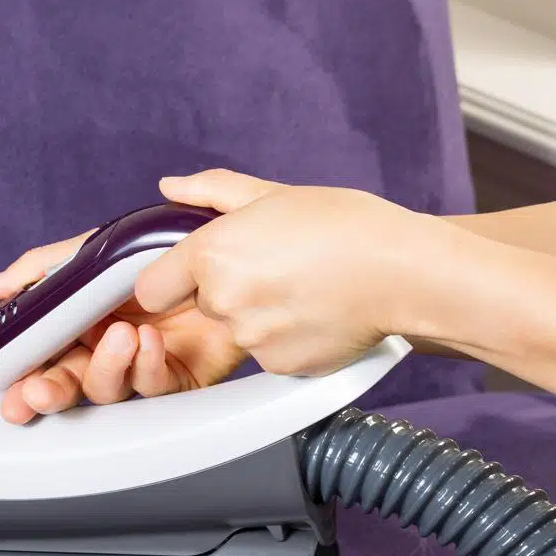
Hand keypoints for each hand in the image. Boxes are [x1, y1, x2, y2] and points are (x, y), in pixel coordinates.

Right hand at [0, 230, 247, 424]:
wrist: (244, 245)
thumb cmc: (172, 240)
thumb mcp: (99, 246)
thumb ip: (45, 266)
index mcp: (84, 319)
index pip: (46, 355)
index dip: (26, 374)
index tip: (12, 384)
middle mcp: (111, 344)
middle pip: (70, 382)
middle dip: (51, 391)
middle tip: (38, 391)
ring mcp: (144, 362)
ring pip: (108, 389)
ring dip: (106, 368)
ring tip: (119, 337)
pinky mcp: (180, 375)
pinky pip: (155, 385)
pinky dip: (147, 366)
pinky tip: (149, 342)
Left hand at [135, 169, 461, 375]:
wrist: (404, 271)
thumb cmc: (346, 226)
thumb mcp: (273, 194)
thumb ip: (212, 192)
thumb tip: (170, 188)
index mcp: (211, 253)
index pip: (151, 287)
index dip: (172, 278)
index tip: (194, 272)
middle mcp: (223, 299)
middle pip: (201, 304)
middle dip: (227, 290)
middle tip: (275, 268)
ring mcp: (250, 338)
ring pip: (235, 330)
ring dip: (258, 315)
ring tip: (303, 288)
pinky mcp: (278, 367)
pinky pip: (266, 355)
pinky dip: (285, 338)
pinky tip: (315, 314)